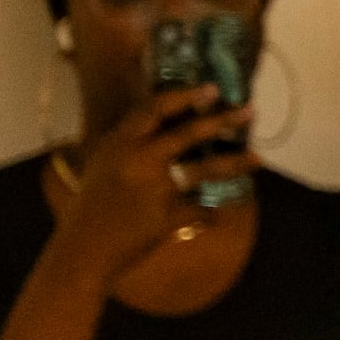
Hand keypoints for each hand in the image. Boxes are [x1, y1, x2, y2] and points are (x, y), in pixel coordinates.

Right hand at [50, 85, 255, 274]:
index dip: (184, 96)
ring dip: (235, 162)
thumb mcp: (104, 166)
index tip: (210, 88)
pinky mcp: (167, 216)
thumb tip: (174, 126)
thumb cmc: (92, 207)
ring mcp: (154, 188)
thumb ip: (134, 145)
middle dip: (222, 120)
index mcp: (117, 144)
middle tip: (250, 110)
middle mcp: (136, 161)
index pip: (153, 109)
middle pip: (187, 134)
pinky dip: (206, 213)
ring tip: (258, 158)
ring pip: (204, 169)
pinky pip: (199, 209)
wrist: (80, 251)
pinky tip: (211, 216)